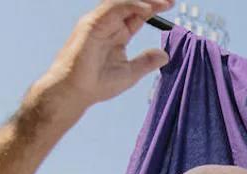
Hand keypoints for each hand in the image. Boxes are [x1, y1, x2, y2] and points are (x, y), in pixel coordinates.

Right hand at [31, 0, 172, 118]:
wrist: (75, 91)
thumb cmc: (97, 83)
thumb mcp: (131, 72)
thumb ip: (146, 61)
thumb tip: (164, 54)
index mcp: (117, 34)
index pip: (137, 14)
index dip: (154, 8)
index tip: (171, 5)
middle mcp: (107, 24)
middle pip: (130, 4)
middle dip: (150, 0)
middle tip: (170, 0)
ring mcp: (99, 23)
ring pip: (122, 2)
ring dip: (144, 0)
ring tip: (163, 2)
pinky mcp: (91, 24)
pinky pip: (113, 8)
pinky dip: (131, 6)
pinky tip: (148, 9)